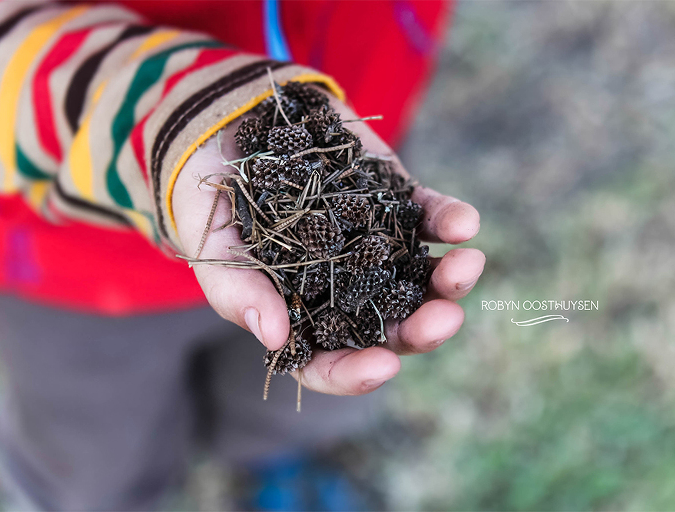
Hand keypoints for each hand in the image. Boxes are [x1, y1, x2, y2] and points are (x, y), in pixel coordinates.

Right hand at [172, 96, 483, 395]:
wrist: (222, 128)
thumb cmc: (208, 200)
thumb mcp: (212, 247)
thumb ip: (240, 293)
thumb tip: (276, 339)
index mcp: (298, 313)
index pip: (328, 361)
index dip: (354, 373)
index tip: (381, 367)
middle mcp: (342, 286)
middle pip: (390, 325)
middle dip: (422, 328)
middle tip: (445, 320)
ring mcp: (371, 242)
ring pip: (421, 277)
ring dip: (450, 279)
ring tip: (466, 265)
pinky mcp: (389, 198)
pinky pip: (428, 216)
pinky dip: (448, 220)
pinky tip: (462, 224)